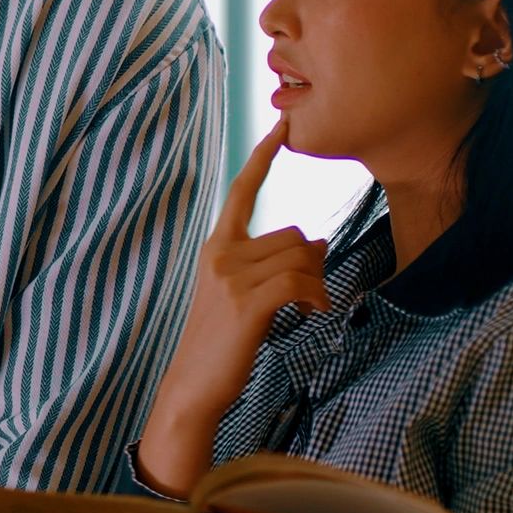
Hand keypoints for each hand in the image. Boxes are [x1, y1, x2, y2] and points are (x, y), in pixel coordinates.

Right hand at [140, 122, 327, 493]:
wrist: (194, 386)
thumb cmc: (222, 343)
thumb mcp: (246, 296)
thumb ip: (274, 265)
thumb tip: (318, 243)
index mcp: (217, 247)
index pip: (243, 191)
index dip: (263, 157)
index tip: (281, 126)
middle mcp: (221, 253)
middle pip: (293, 234)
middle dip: (312, 263)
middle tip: (312, 296)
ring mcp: (231, 277)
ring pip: (300, 256)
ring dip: (317, 284)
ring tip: (311, 309)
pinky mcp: (246, 302)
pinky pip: (298, 281)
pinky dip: (316, 296)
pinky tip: (313, 313)